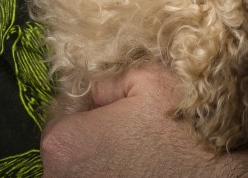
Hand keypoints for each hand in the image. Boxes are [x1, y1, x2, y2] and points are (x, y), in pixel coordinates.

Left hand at [40, 63, 247, 177]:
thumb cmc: (184, 131)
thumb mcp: (151, 80)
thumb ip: (110, 79)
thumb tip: (96, 90)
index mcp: (63, 143)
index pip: (62, 120)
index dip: (95, 113)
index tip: (123, 116)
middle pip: (71, 152)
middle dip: (97, 142)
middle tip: (137, 137)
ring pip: (87, 174)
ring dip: (107, 166)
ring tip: (146, 159)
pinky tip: (149, 173)